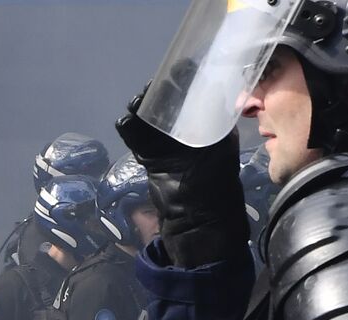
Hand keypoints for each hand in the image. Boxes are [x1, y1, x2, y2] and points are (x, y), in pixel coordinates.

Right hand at [116, 87, 246, 267]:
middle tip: (158, 82)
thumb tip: (215, 92)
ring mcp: (168, 147)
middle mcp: (189, 134)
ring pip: (152, 120)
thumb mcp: (219, 149)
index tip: (183, 66)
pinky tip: (129, 119)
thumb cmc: (213, 187)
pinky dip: (131, 128)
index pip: (199, 95)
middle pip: (172, 104)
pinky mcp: (152, 160)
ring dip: (145, 108)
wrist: (195, 224)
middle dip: (164, 91)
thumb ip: (210, 125)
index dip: (191, 80)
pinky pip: (138, 139)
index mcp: (211, 128)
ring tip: (141, 99)